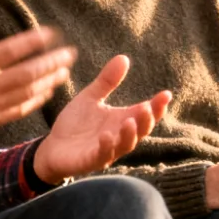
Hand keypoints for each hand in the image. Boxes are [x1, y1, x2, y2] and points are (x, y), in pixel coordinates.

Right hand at [0, 0, 75, 149]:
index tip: (52, 33)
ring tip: (64, 71)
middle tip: (70, 54)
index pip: (11, 51)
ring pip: (27, 93)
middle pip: (27, 73)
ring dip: (49, 81)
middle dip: (51, 63)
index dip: (34, 41)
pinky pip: (19, 110)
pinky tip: (47, 91)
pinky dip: (36, 101)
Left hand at [35, 55, 171, 180]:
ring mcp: (107, 150)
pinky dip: (107, 147)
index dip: (157, 106)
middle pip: (140, 130)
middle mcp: (119, 136)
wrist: (52, 147)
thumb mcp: (90, 98)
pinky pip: (103, 155)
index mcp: (121, 120)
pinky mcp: (91, 160)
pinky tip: (106, 136)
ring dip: (130, 134)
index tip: (166, 94)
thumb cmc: (75, 124)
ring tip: (130, 121)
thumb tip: (124, 58)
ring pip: (125, 145)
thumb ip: (107, 81)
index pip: (144, 114)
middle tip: (149, 108)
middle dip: (147, 120)